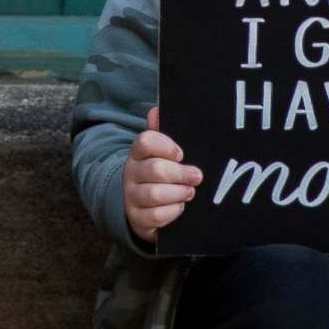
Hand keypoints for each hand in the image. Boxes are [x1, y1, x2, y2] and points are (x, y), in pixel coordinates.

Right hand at [123, 106, 202, 245]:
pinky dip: (173, 211)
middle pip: (156, 169)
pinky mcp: (137, 218)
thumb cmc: (159, 174)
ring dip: (178, 193)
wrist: (143, 206)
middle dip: (181, 174)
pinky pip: (156, 215)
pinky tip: (180, 206)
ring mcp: (132, 196)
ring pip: (155, 194)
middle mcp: (131, 173)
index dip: (166, 146)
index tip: (181, 153)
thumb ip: (161, 132)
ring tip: (190, 192)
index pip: (145, 141)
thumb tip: (156, 110)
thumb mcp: (161, 153)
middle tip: (197, 176)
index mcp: (138, 153)